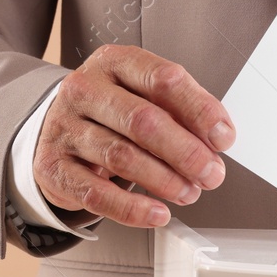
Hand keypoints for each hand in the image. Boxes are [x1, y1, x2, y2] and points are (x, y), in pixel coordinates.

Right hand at [33, 44, 234, 228]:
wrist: (57, 132)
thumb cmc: (110, 115)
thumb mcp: (142, 97)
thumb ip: (179, 111)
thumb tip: (217, 138)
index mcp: (113, 63)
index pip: (162, 79)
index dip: (199, 110)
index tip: (223, 138)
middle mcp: (84, 90)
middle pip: (143, 120)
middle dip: (186, 152)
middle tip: (211, 174)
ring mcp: (64, 128)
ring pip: (121, 156)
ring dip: (164, 180)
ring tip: (189, 192)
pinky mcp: (53, 167)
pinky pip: (96, 193)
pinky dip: (132, 209)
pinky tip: (157, 213)